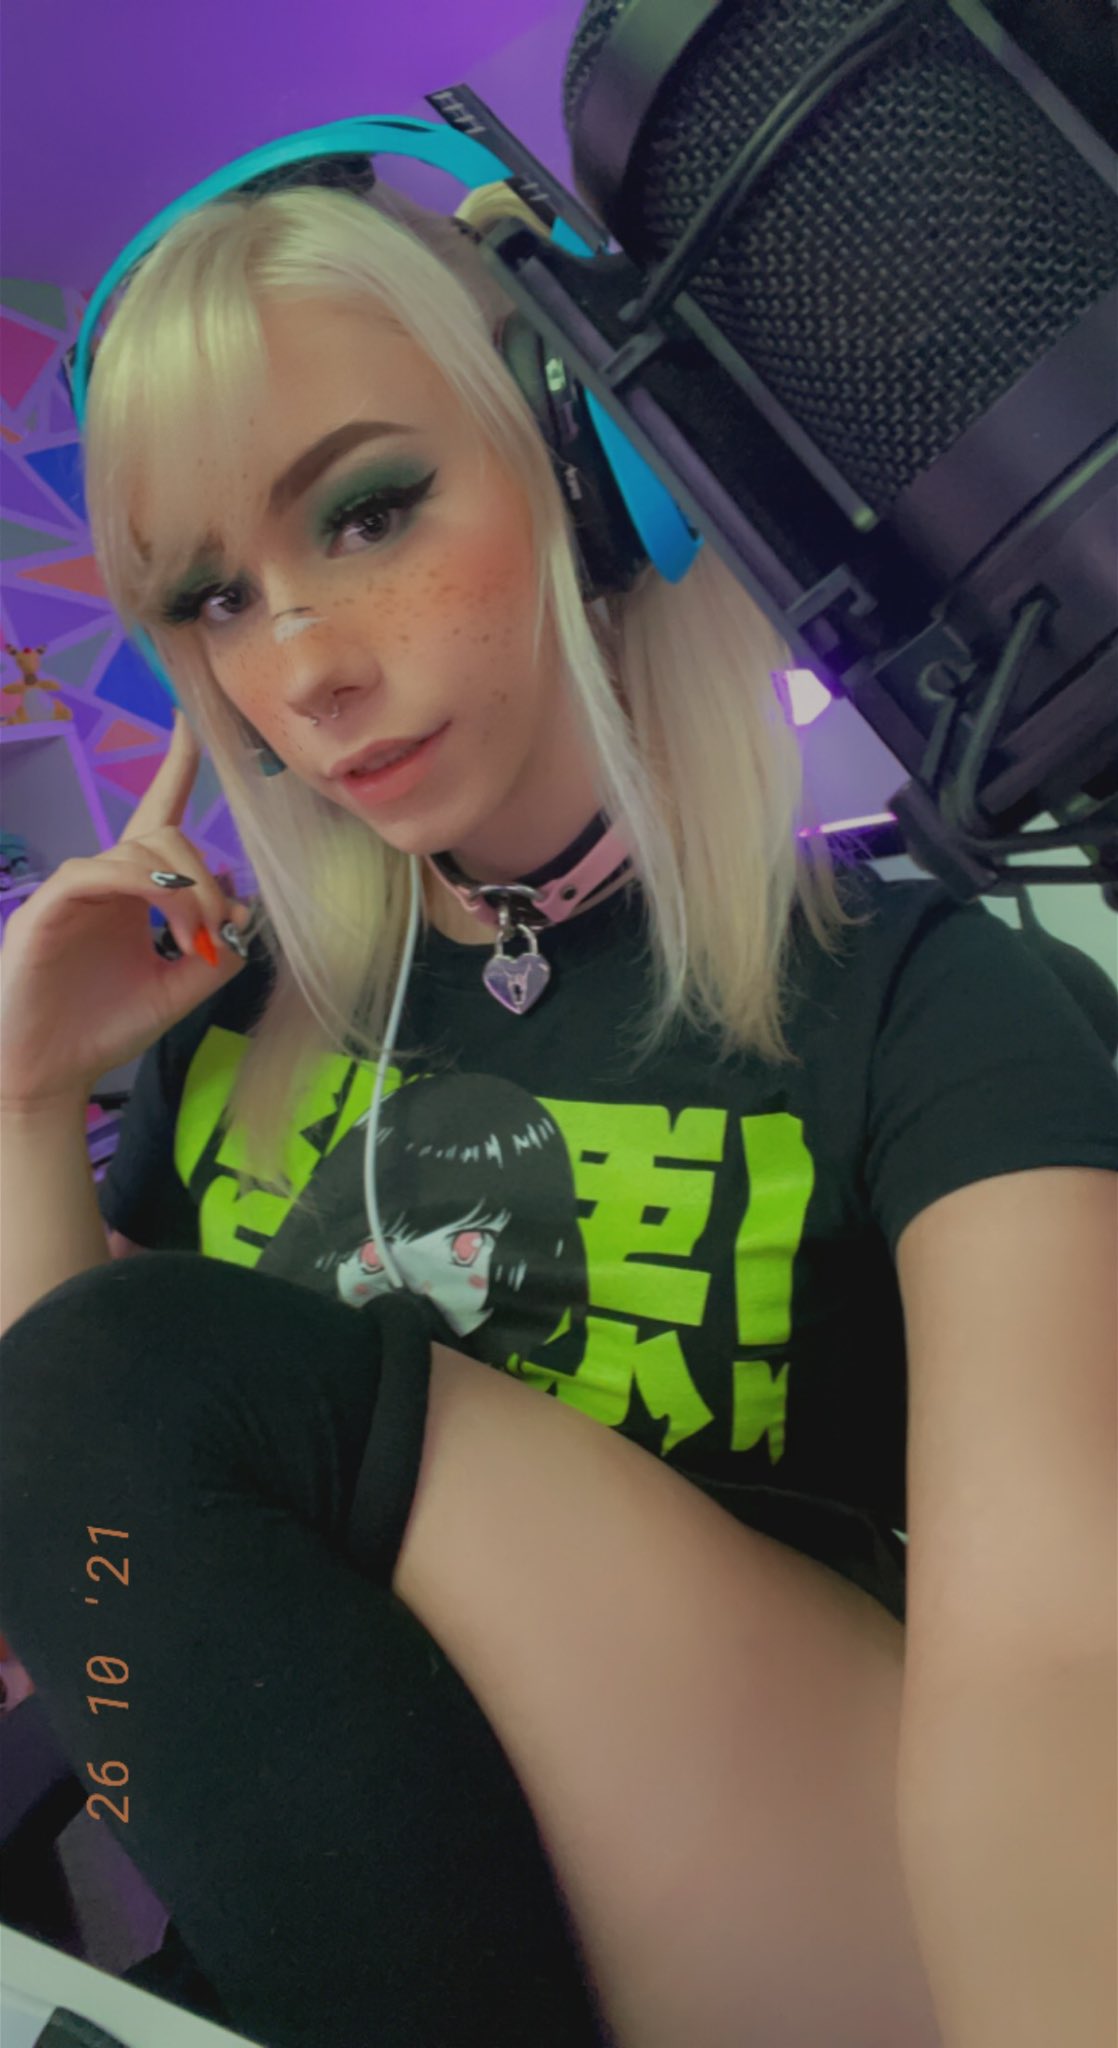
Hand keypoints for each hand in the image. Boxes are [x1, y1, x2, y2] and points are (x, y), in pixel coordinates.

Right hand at [0, 712, 252, 1108]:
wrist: (51, 1073)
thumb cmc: (105, 1029)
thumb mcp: (179, 990)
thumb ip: (218, 949)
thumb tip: (246, 905)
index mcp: (131, 891)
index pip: (156, 816)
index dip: (175, 768)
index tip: (190, 723)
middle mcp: (103, 881)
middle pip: (164, 836)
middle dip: (204, 878)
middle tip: (216, 932)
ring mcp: (72, 890)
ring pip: (138, 851)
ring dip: (184, 891)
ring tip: (193, 943)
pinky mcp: (48, 907)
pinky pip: (97, 873)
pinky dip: (143, 890)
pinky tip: (165, 927)